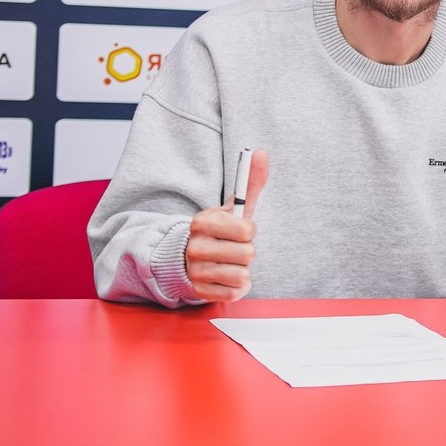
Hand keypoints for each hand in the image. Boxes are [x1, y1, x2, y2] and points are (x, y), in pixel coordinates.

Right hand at [186, 149, 268, 301]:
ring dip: (242, 270)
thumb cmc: (218, 230)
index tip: (240, 230)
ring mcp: (195, 271)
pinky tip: (226, 276)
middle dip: (246, 252)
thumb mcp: (232, 207)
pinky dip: (236, 286)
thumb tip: (260, 152)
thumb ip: (250, 182)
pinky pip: (234, 292)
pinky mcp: (199, 291)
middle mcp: (195, 246)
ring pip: (242, 275)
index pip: (247, 230)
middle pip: (248, 254)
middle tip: (233, 248)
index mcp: (203, 221)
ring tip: (229, 262)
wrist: (185, 257)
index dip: (250, 231)